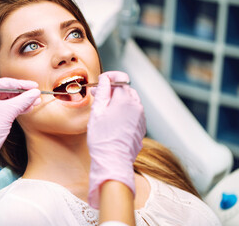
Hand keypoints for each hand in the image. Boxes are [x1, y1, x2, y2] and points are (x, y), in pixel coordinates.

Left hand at [0, 77, 40, 194]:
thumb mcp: (9, 111)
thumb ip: (24, 99)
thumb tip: (35, 93)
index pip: (5, 83)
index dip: (22, 84)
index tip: (34, 86)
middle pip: (4, 90)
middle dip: (22, 94)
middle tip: (35, 95)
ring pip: (3, 99)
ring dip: (19, 101)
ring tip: (34, 102)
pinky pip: (0, 106)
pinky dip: (12, 107)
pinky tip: (26, 108)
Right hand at [87, 71, 145, 208]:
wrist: (113, 160)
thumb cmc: (102, 138)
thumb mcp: (97, 112)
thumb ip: (103, 92)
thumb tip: (105, 79)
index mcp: (125, 100)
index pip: (120, 80)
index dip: (110, 78)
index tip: (102, 80)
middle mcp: (137, 106)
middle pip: (126, 90)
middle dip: (113, 90)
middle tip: (99, 94)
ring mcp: (141, 117)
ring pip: (131, 101)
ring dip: (119, 100)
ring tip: (105, 108)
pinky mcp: (141, 127)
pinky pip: (133, 113)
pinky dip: (124, 111)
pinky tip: (113, 119)